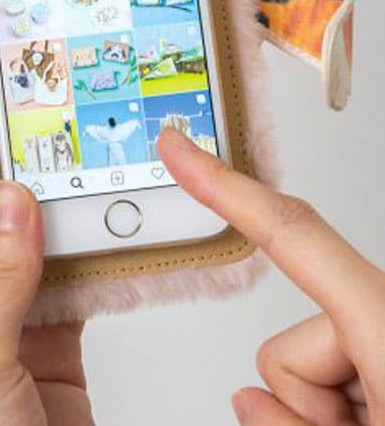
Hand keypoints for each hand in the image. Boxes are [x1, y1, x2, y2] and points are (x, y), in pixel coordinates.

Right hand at [159, 128, 384, 425]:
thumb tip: (250, 398)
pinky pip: (339, 380)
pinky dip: (348, 415)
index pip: (292, 233)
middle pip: (294, 344)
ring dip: (334, 415)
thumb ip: (291, 424)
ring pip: (313, 369)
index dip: (224, 186)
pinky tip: (381, 425)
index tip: (181, 149)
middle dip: (311, 402)